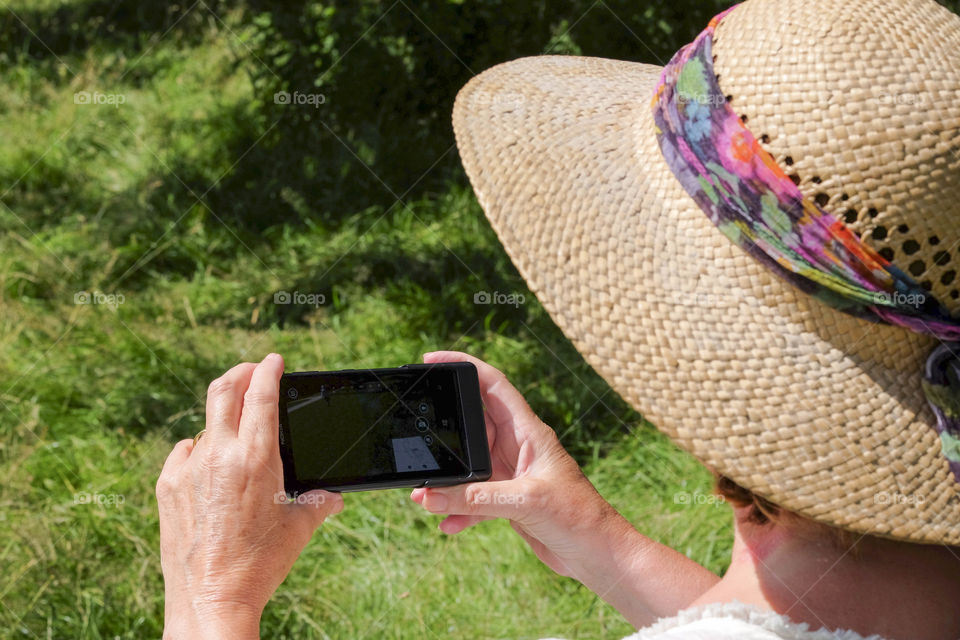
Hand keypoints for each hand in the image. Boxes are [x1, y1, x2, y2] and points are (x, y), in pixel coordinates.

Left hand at [156, 354, 343, 639]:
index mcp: (256, 459)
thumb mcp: (299, 529)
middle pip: (224, 390)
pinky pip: (184, 452)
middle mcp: (219, 455)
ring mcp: (188, 469)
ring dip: (224, 421)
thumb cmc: (259, 565)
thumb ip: (319, 503)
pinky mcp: (167, 486)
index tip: (274, 360)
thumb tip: (333, 495)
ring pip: (207, 426)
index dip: (269, 370)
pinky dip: (200, 449)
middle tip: (251, 370)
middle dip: (240, 372)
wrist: (210, 598)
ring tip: (238, 435)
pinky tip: (210, 464)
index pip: (261, 395)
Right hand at [410, 351, 621, 578]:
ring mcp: (512, 473)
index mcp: (528, 431)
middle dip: (444, 433)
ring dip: (447, 481)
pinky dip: (459, 509)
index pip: (493, 384)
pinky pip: (474, 498)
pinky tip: (448, 524)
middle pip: (472, 425)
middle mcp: (518, 447)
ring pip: (469, 466)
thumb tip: (430, 495)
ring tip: (422, 497)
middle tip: (416, 440)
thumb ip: (475, 498)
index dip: (464, 366)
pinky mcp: (509, 500)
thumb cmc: (578, 516)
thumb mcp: (525, 500)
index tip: (432, 360)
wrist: (599, 554)